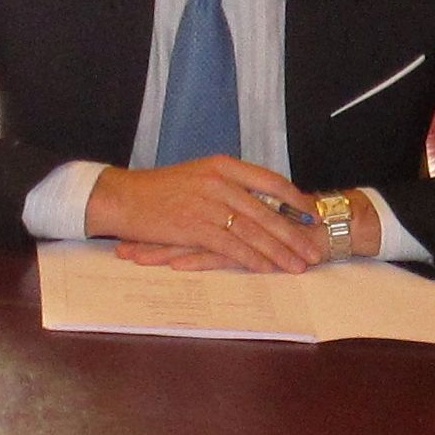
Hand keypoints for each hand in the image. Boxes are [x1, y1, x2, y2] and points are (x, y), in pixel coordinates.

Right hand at [87, 156, 331, 271]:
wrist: (122, 198)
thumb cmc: (157, 190)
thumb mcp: (196, 176)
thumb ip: (225, 186)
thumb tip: (254, 201)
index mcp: (222, 166)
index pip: (269, 180)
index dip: (293, 199)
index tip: (312, 213)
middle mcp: (219, 182)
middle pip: (266, 211)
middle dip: (293, 233)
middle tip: (313, 249)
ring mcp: (207, 204)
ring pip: (253, 231)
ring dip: (278, 251)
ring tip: (298, 265)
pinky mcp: (194, 227)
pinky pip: (232, 245)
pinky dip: (252, 258)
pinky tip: (267, 269)